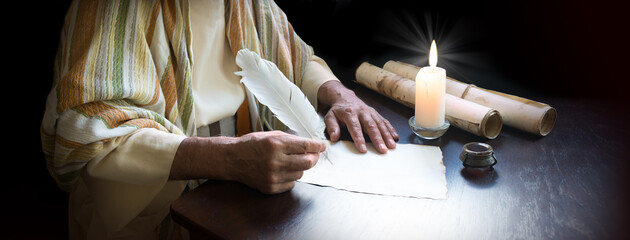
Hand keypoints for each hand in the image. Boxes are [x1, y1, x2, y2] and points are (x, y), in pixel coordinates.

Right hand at [171, 131, 325, 193]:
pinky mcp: (271, 187)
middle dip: (314, 158)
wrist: (232, 159)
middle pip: (307, 162)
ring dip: (300, 167)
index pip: (305, 146)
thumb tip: (311, 145)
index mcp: (276, 144)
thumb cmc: (252, 145)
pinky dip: (291, 177)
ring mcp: (273, 176)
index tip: (322, 146)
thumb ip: (291, 140)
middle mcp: (275, 161)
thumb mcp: (271, 135)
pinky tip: (282, 171)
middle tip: (314, 155)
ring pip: (301, 174)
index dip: (317, 146)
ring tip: (291, 161)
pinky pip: (291, 184)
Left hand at [318, 81, 397, 153]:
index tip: (363, 150)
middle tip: (383, 150)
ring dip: (387, 135)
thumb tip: (334, 137)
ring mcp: (370, 112)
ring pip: (380, 123)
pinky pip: (384, 121)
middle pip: (371, 126)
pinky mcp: (375, 113)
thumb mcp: (330, 116)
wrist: (344, 97)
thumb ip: (332, 127)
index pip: (355, 128)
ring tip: (392, 146)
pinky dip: (390, 129)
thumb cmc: (338, 110)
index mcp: (349, 113)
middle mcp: (362, 112)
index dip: (359, 139)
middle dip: (378, 139)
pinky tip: (395, 137)